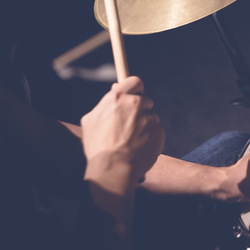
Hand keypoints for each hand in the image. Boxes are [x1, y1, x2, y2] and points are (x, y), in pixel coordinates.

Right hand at [81, 76, 164, 190]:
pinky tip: (140, 147)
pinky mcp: (159, 131)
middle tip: (130, 123)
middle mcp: (135, 104)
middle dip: (140, 108)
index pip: (135, 81)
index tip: (134, 94)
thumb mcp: (91, 120)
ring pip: (151, 116)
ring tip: (132, 140)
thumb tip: (115, 88)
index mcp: (117, 98)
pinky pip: (156, 130)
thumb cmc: (98, 146)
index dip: (135, 88)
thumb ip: (105, 102)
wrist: (113, 168)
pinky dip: (150, 137)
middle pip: (146, 99)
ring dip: (145, 124)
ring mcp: (148, 118)